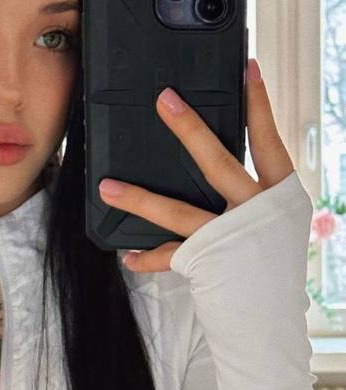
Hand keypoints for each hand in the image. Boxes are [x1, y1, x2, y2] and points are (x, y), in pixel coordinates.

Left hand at [98, 59, 295, 272]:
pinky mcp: (208, 264)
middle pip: (218, 163)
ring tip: (107, 188)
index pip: (269, 141)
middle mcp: (258, 213)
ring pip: (178, 211)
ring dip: (139, 198)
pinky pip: (168, 255)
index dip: (259, 105)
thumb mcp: (274, 221)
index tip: (249, 68)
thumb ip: (250, 192)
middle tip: (165, 100)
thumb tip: (212, 161)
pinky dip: (147, 256)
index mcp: (282, 196)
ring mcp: (231, 238)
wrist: (271, 320)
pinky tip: (127, 255)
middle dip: (190, 130)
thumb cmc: (272, 267)